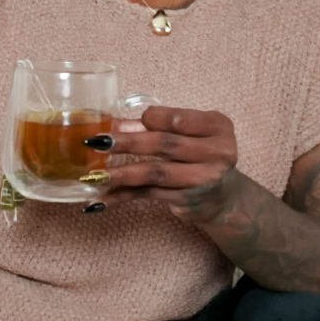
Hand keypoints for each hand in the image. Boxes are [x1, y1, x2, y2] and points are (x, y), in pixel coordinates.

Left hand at [105, 106, 247, 221]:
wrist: (224, 198)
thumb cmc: (200, 156)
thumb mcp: (189, 135)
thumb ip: (156, 128)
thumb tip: (114, 126)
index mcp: (217, 126)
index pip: (178, 119)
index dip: (148, 119)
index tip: (122, 122)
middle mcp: (217, 152)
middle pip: (165, 144)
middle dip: (128, 143)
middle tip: (97, 142)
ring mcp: (204, 179)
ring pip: (156, 172)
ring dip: (122, 173)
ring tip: (95, 174)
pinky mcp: (188, 200)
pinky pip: (150, 194)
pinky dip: (123, 195)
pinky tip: (101, 200)